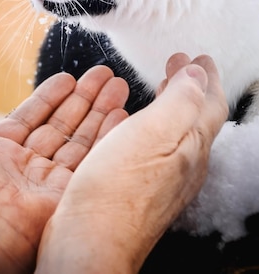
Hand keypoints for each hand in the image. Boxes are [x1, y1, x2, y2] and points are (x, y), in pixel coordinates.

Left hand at [0, 65, 128, 273]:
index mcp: (0, 152)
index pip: (32, 116)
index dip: (51, 96)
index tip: (69, 78)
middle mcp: (27, 166)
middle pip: (62, 123)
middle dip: (84, 98)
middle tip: (104, 75)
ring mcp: (50, 181)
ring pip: (81, 138)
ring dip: (100, 111)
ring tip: (118, 85)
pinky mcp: (69, 195)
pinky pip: (92, 159)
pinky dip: (108, 136)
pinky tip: (121, 115)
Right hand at [37, 54, 228, 273]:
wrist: (91, 243)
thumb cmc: (117, 188)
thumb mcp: (154, 132)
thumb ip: (180, 100)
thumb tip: (199, 74)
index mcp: (191, 145)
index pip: (209, 103)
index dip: (205, 76)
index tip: (199, 56)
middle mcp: (183, 164)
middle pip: (194, 117)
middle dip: (190, 86)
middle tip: (181, 64)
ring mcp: (162, 180)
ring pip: (175, 132)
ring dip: (171, 103)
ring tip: (161, 86)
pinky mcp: (139, 190)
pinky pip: (155, 147)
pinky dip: (152, 125)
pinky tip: (134, 125)